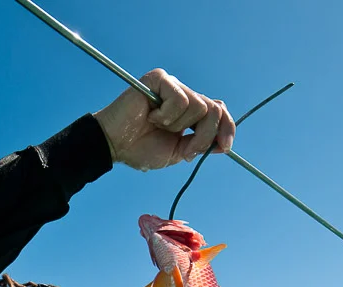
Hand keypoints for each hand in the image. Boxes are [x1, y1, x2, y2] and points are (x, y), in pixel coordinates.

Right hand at [94, 68, 235, 171]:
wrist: (115, 145)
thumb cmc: (141, 148)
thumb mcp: (178, 152)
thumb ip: (200, 144)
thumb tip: (223, 144)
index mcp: (190, 112)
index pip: (220, 111)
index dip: (227, 128)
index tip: (224, 147)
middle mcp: (185, 95)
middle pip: (215, 110)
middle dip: (204, 135)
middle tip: (185, 150)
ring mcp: (173, 85)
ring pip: (199, 106)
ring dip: (179, 126)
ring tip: (159, 127)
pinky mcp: (160, 79)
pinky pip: (180, 99)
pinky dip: (167, 115)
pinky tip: (151, 116)